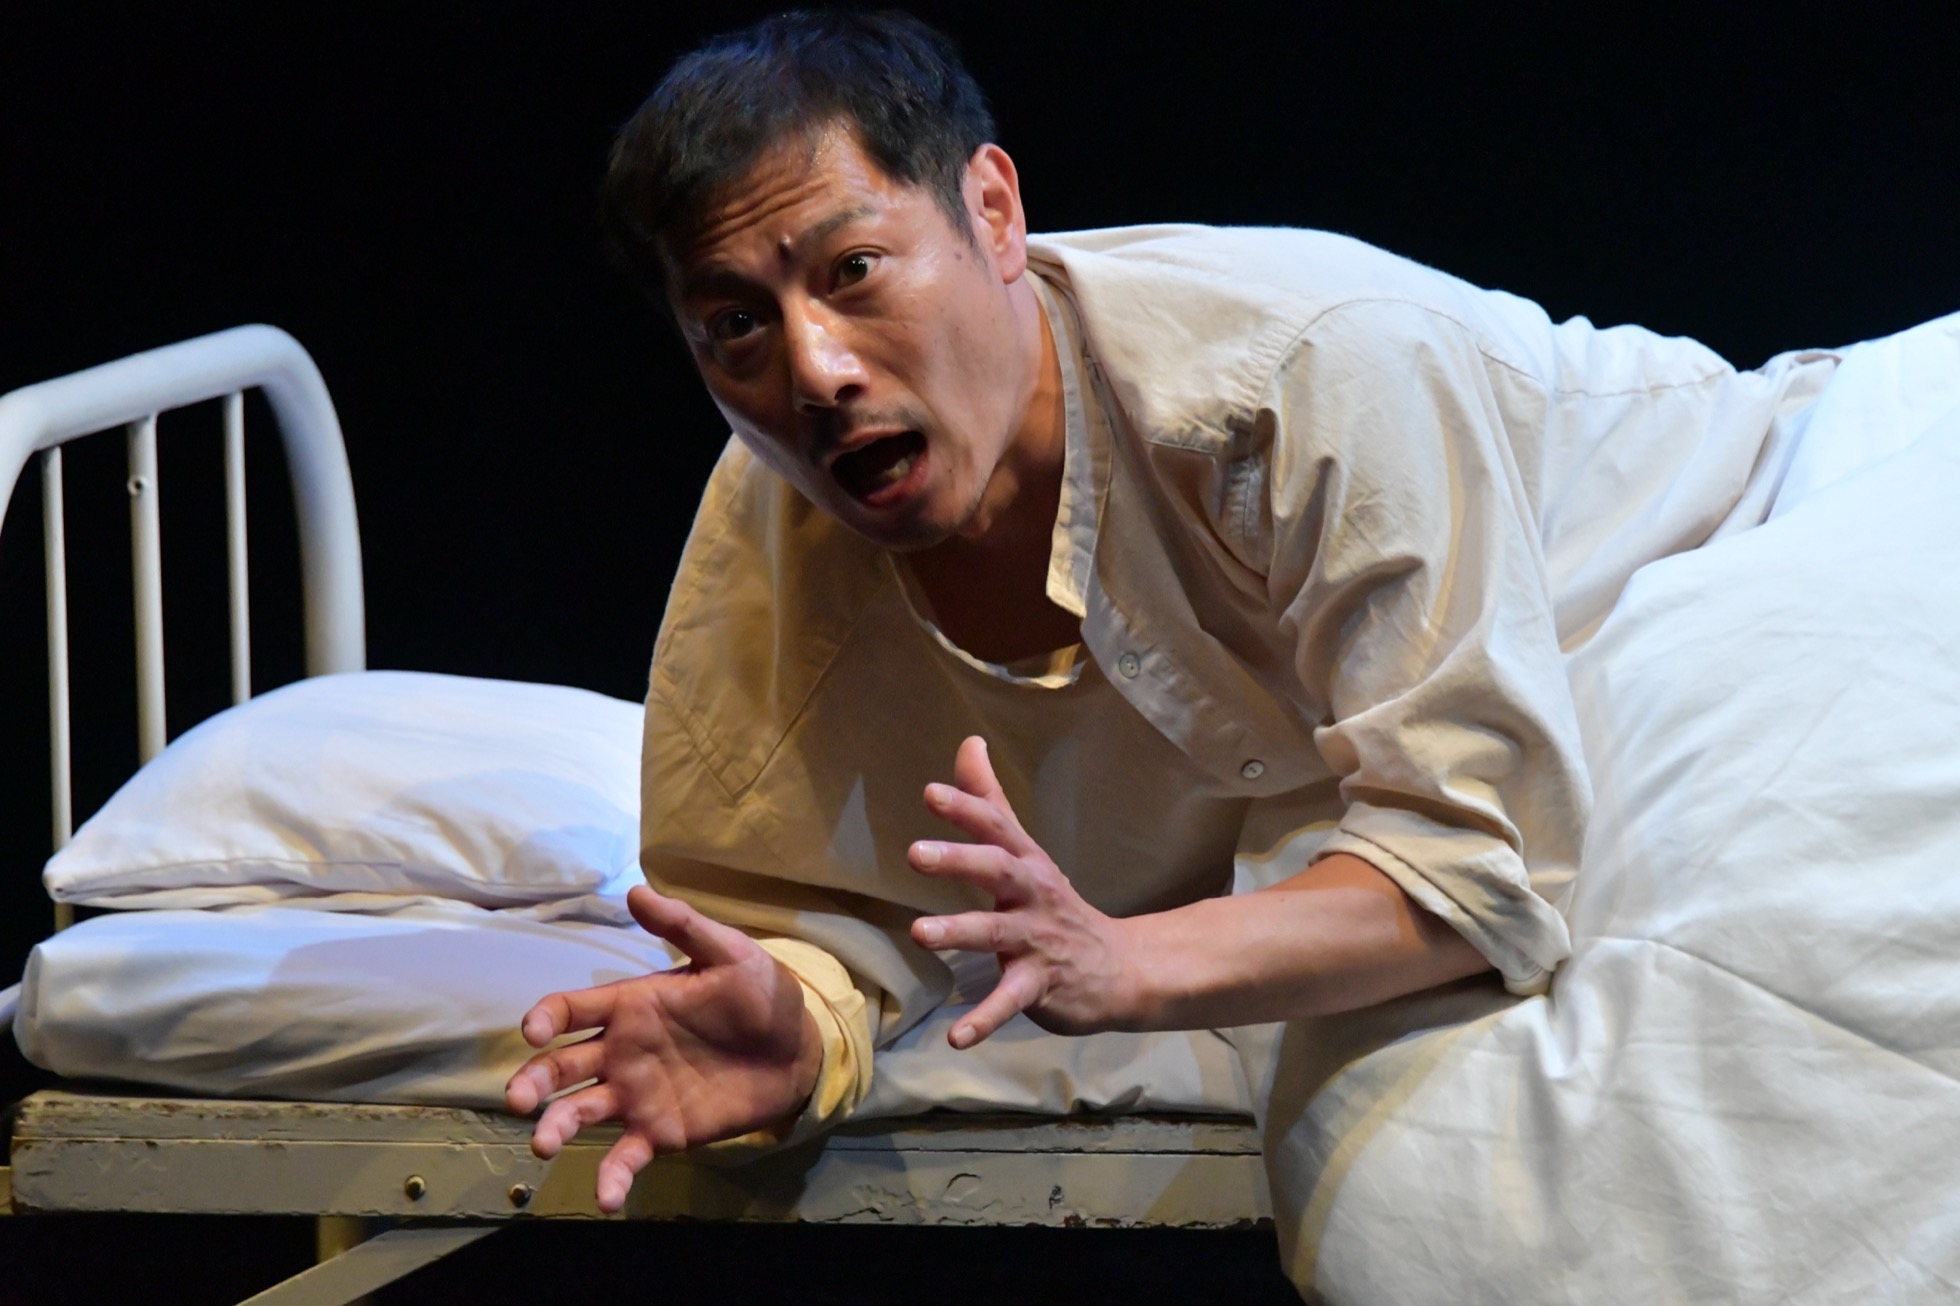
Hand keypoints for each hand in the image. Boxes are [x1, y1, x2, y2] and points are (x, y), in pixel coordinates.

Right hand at [504, 884, 820, 1211]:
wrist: (799, 1050)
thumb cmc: (761, 994)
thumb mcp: (729, 952)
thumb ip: (683, 926)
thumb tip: (635, 891)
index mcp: (631, 1006)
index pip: (572, 1009)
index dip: (546, 1018)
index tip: (533, 1031)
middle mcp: (622, 1053)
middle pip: (561, 1067)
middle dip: (534, 1081)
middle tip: (519, 1099)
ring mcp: (636, 1096)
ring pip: (581, 1111)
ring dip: (556, 1126)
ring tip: (543, 1144)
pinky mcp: (660, 1133)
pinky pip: (625, 1157)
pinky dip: (610, 1178)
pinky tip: (606, 1199)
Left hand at [907, 736, 1143, 1047]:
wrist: (1124, 969)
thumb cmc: (1057, 906)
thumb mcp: (1025, 852)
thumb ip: (990, 801)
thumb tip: (968, 742)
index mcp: (1024, 862)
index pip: (995, 826)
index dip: (965, 807)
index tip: (930, 792)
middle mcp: (1032, 894)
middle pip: (998, 869)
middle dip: (959, 860)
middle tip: (915, 853)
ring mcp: (1038, 940)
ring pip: (997, 933)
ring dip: (960, 932)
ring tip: (920, 934)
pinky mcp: (1041, 985)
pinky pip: (1010, 1002)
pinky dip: (985, 1019)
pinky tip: (956, 1036)